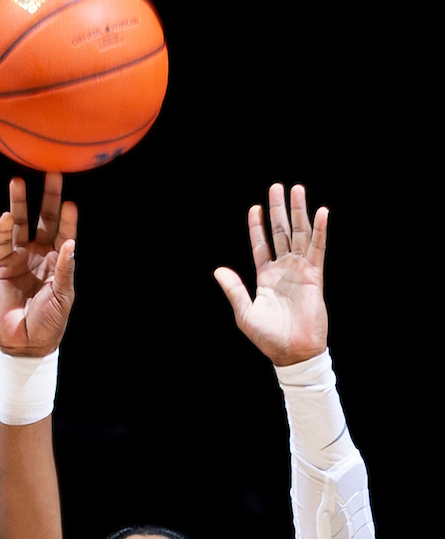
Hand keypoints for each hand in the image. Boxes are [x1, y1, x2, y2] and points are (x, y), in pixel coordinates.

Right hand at [0, 173, 77, 356]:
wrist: (26, 342)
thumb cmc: (50, 321)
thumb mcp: (63, 296)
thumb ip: (65, 270)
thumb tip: (70, 243)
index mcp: (58, 261)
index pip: (64, 232)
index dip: (67, 218)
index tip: (70, 202)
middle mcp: (39, 254)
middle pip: (43, 219)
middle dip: (47, 198)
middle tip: (51, 173)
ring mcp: (20, 258)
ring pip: (21, 225)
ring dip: (20, 204)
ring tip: (17, 181)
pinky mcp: (2, 266)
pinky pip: (2, 243)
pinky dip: (4, 230)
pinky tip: (6, 216)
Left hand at [214, 184, 328, 365]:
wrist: (292, 351)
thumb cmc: (268, 337)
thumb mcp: (244, 312)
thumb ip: (233, 289)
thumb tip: (218, 270)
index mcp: (265, 277)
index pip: (261, 245)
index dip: (257, 227)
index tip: (254, 208)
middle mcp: (283, 269)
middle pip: (281, 232)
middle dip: (278, 210)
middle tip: (277, 187)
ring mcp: (300, 270)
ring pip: (299, 234)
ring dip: (299, 212)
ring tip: (297, 190)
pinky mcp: (314, 276)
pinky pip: (318, 249)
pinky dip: (320, 230)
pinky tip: (321, 213)